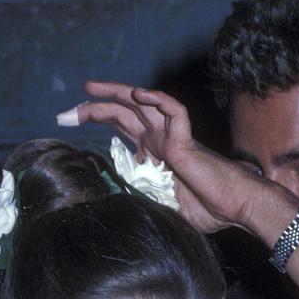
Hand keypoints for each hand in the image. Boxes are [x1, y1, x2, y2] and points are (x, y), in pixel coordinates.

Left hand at [58, 81, 276, 234]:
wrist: (232, 208)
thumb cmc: (205, 209)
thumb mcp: (159, 205)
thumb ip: (139, 197)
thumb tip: (111, 201)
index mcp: (152, 153)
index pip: (119, 126)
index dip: (95, 119)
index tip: (67, 121)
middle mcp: (159, 140)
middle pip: (123, 111)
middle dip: (93, 107)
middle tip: (66, 112)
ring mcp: (171, 137)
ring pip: (142, 103)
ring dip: (115, 93)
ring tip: (89, 89)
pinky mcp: (186, 139)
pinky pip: (173, 110)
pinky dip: (157, 99)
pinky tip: (138, 93)